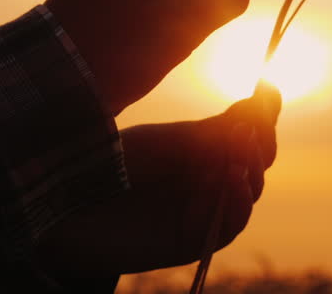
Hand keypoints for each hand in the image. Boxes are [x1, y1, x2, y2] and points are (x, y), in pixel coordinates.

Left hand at [36, 84, 281, 276]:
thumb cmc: (113, 166)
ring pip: (248, 193)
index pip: (251, 135)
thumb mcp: (173, 139)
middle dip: (259, 142)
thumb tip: (269, 93)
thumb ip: (221, 126)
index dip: (263, 117)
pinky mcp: (191, 242)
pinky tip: (229, 180)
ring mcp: (203, 212)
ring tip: (237, 153)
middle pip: (257, 163)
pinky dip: (234, 203)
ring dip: (249, 171)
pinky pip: (227, 228)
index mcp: (209, 152)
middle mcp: (212, 181)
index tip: (267, 89)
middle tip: (247, 126)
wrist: (62, 205)